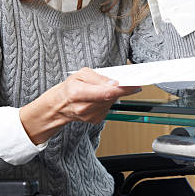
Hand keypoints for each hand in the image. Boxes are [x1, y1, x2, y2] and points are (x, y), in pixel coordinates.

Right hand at [19, 67, 141, 144]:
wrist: (59, 106)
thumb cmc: (68, 88)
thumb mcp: (80, 74)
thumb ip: (99, 77)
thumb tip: (114, 82)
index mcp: (78, 93)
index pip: (106, 93)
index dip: (123, 90)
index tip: (135, 86)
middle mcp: (84, 107)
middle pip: (111, 98)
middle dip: (119, 89)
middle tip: (122, 82)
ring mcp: (90, 116)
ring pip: (111, 103)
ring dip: (112, 95)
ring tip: (101, 89)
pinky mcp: (95, 120)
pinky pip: (108, 108)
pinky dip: (107, 101)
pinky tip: (98, 98)